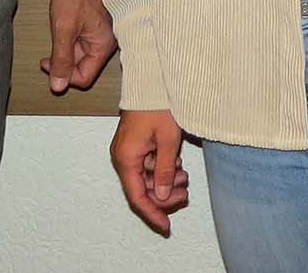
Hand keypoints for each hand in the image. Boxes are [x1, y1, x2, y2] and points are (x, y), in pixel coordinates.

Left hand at [42, 0, 114, 92]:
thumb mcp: (63, 29)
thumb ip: (61, 59)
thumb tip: (58, 86)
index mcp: (104, 45)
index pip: (83, 77)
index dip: (62, 74)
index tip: (48, 62)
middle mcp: (108, 41)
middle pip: (83, 65)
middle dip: (64, 58)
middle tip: (50, 47)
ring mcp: (104, 31)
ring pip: (81, 52)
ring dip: (66, 45)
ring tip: (59, 27)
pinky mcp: (98, 23)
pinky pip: (83, 39)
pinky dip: (71, 35)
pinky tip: (64, 22)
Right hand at [111, 109, 189, 234]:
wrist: (151, 81)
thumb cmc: (157, 105)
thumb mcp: (168, 140)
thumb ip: (165, 171)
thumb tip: (161, 196)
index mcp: (126, 158)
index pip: (137, 197)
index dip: (153, 214)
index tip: (166, 227)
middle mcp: (123, 157)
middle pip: (142, 190)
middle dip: (164, 195)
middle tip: (184, 192)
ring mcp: (128, 151)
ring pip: (146, 179)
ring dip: (165, 181)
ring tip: (184, 175)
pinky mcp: (135, 145)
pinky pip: (147, 166)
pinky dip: (162, 169)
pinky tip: (176, 163)